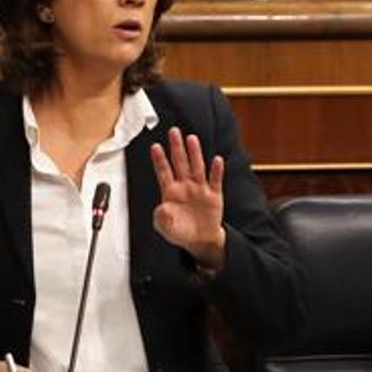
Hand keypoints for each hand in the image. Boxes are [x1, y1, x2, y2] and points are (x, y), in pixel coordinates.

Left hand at [150, 126, 225, 272]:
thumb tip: (162, 208)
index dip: (159, 160)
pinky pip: (215, 181)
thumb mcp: (165, 227)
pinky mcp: (214, 196)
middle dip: (177, 148)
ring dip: (195, 153)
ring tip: (192, 139)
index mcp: (171, 192)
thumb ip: (162, 218)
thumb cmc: (180, 230)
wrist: (200, 240)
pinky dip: (216, 171)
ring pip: (197, 168)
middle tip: (173, 132)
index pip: (164, 172)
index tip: (155, 147)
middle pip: (180, 163)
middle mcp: (185, 186)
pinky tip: (217, 160)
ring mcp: (200, 189)